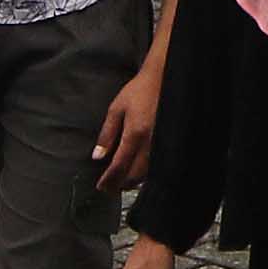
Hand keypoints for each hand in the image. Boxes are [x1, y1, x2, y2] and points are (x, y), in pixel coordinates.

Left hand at [90, 61, 160, 191]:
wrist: (165, 80)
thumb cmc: (140, 91)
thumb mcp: (117, 109)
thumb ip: (107, 134)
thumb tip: (98, 156)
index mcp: (135, 134)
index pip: (119, 166)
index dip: (108, 180)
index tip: (100, 187)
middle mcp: (151, 144)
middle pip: (134, 176)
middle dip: (120, 185)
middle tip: (109, 188)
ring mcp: (162, 146)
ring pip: (147, 174)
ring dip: (133, 181)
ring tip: (121, 182)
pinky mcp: (170, 144)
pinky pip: (156, 166)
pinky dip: (145, 173)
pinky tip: (138, 172)